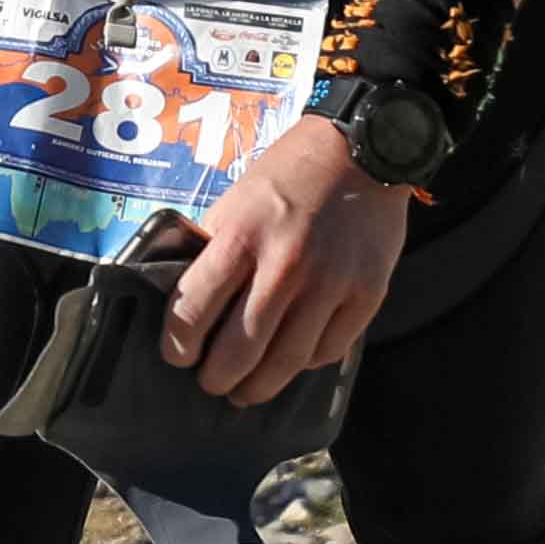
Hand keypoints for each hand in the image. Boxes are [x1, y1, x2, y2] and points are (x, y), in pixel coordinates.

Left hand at [157, 124, 408, 399]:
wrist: (362, 152)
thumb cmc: (288, 176)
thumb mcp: (236, 201)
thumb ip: (213, 249)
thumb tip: (187, 300)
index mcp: (241, 236)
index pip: (193, 309)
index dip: (178, 346)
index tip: (177, 357)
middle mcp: (284, 264)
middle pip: (240, 349)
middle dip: (217, 379)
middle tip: (211, 384)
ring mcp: (330, 283)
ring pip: (286, 361)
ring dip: (258, 386)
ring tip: (246, 391)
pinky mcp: (366, 294)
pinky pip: (328, 350)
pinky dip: (304, 364)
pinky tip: (290, 361)